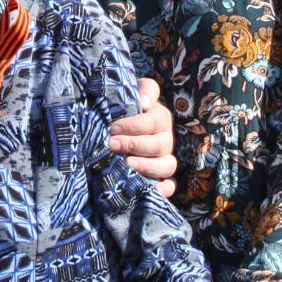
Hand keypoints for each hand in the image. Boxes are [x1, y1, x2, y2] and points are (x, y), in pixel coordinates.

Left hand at [111, 77, 176, 194]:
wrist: (115, 123)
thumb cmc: (124, 107)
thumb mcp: (133, 91)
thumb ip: (144, 90)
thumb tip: (144, 103)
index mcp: (160, 118)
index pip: (153, 122)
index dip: (134, 126)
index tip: (113, 127)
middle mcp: (165, 140)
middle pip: (159, 145)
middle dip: (134, 145)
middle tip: (112, 144)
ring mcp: (164, 159)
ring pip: (167, 166)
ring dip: (148, 166)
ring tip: (127, 164)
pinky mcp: (160, 176)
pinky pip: (169, 186)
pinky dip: (163, 190)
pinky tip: (150, 190)